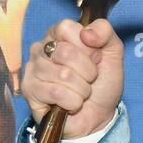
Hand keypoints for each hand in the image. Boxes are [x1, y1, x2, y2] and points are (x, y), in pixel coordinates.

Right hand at [21, 18, 124, 138]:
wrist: (99, 115)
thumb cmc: (102, 82)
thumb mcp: (113, 52)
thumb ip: (105, 32)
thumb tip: (87, 33)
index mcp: (58, 34)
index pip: (66, 28)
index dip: (87, 47)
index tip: (95, 58)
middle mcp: (41, 48)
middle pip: (65, 52)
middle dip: (88, 71)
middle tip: (89, 79)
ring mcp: (33, 69)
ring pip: (63, 75)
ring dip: (82, 89)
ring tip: (81, 92)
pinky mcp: (30, 91)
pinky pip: (57, 93)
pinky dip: (73, 102)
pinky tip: (71, 103)